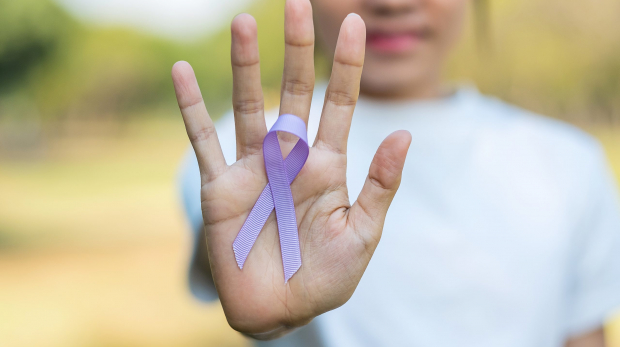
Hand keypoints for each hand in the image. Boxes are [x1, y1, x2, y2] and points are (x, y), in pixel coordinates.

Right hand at [171, 0, 410, 338]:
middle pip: (295, 91)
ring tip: (244, 22)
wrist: (279, 310)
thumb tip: (404, 132)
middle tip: (297, 4)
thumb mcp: (363, 233)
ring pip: (249, 105)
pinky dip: (191, 107)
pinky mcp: (219, 186)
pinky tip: (182, 72)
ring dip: (246, 66)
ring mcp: (253, 167)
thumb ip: (380, 184)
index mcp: (327, 165)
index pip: (339, 103)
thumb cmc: (325, 276)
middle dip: (297, 49)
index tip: (356, 24)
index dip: (347, 65)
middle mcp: (289, 156)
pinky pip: (203, 139)